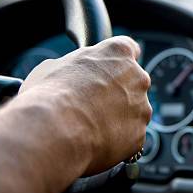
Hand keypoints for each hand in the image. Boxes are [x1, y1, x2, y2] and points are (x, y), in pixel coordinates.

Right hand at [17, 36, 151, 174]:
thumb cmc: (50, 95)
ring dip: (118, 119)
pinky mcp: (139, 135)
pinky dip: (116, 141)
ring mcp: (142, 108)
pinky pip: (129, 138)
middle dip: (117, 93)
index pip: (129, 49)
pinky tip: (94, 142)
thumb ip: (74, 66)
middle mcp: (138, 78)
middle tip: (92, 105)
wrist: (54, 131)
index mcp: (119, 53)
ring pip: (133, 112)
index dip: (116, 62)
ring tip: (89, 127)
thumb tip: (69, 73)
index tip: (109, 70)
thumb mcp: (52, 67)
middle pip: (133, 83)